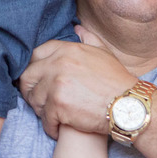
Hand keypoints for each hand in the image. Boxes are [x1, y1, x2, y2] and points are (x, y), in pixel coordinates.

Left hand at [20, 28, 135, 139]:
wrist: (129, 106)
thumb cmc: (117, 82)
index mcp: (67, 50)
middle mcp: (58, 64)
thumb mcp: (104, 53)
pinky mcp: (58, 105)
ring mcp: (56, 84)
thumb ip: (89, 39)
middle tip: (37, 100)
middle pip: (27, 76)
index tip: (37, 78)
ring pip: (33, 99)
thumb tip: (77, 28)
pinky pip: (44, 118)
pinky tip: (57, 129)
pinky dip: (50, 126)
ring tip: (50, 116)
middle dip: (29, 89)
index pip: (36, 54)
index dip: (34, 67)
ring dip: (40, 109)